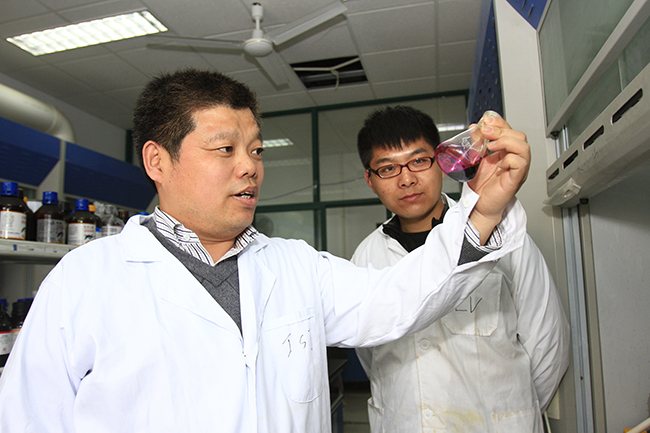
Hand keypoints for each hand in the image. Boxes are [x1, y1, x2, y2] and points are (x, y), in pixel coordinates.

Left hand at [467, 115, 530, 242]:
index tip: (484, 121)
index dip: (499, 123)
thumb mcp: (476, 159)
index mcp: (506, 152)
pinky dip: (509, 159)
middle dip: (501, 130)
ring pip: (523, 147)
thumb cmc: (480, 186)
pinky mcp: (516, 179)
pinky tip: (498, 163)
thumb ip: (477, 144)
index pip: (509, 131)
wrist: (479, 205)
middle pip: (518, 136)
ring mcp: (517, 169)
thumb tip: (474, 128)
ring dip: (506, 142)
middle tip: (485, 131)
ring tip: (490, 145)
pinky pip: (520, 163)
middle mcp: (514, 159)